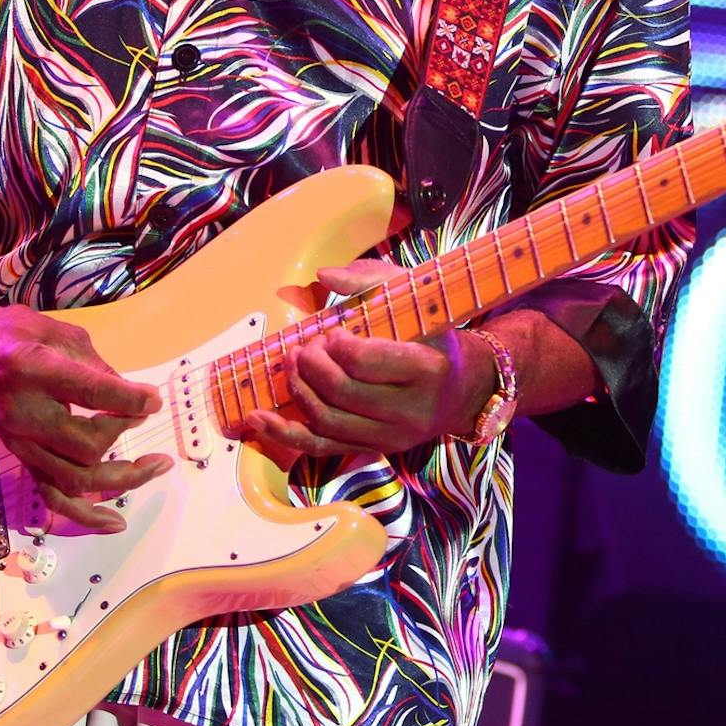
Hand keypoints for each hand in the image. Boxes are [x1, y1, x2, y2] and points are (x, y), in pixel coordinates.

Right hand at [0, 304, 170, 532]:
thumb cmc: (21, 335)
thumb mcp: (64, 335)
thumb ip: (99, 369)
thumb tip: (136, 400)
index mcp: (35, 372)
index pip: (89, 394)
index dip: (128, 401)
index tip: (154, 400)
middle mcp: (25, 414)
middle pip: (85, 446)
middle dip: (123, 434)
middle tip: (144, 413)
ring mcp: (22, 443)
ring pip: (74, 479)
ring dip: (121, 478)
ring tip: (158, 465)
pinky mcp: (23, 459)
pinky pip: (54, 498)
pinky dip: (86, 515)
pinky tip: (116, 522)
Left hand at [238, 259, 496, 461]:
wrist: (467, 389)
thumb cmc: (438, 335)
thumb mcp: (418, 298)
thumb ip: (371, 279)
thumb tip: (323, 274)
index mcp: (427, 369)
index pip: (364, 362)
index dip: (336, 345)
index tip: (332, 331)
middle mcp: (411, 411)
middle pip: (341, 392)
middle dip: (311, 365)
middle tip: (304, 346)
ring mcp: (392, 437)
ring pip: (328, 421)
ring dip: (299, 390)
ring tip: (292, 364)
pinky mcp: (375, 451)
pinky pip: (322, 448)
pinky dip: (285, 434)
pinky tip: (258, 418)